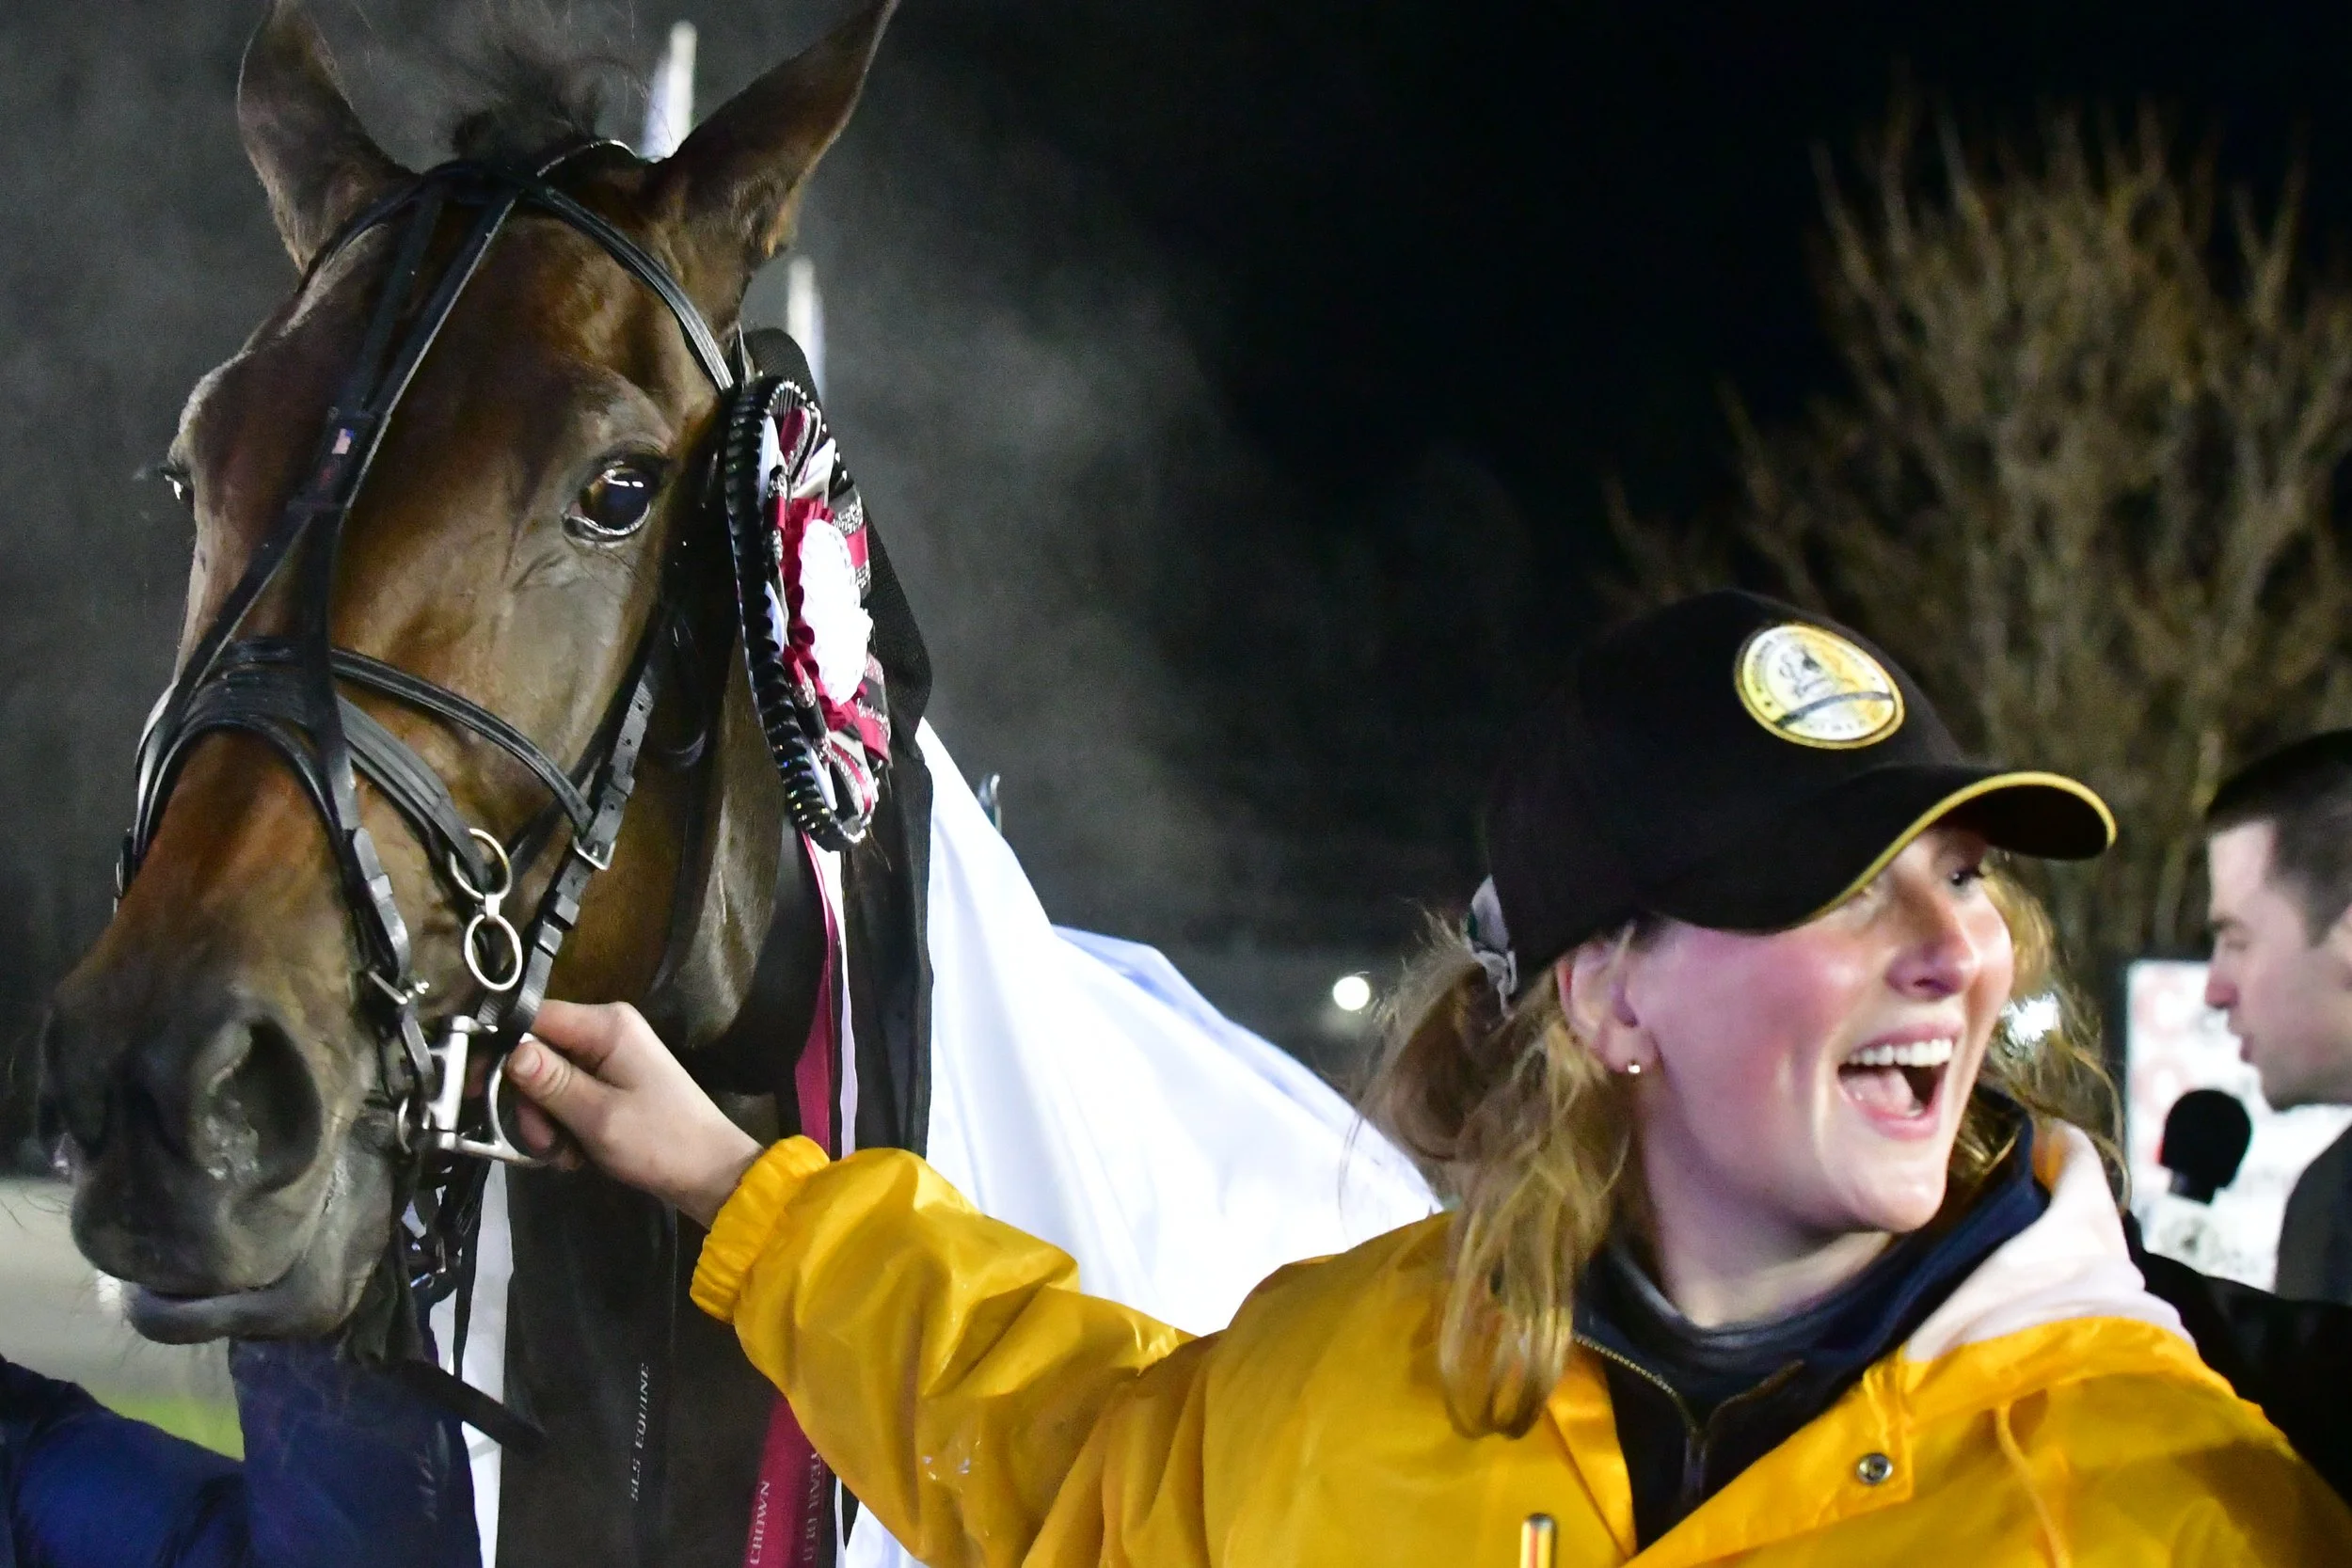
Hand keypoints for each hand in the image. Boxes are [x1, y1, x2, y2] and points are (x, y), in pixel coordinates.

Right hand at [507, 1000, 764, 1227]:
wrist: (711, 1174)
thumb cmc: (659, 1142)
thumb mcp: (598, 1116)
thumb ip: (550, 1082)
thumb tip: (509, 1050)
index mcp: (607, 1026)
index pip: (533, 1018)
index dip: (499, 1050)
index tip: (474, 1089)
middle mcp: (606, 1032)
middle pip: (536, 1054)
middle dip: (530, 1103)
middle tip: (544, 1143)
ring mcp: (610, 1058)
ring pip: (548, 1082)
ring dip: (546, 1122)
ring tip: (565, 1155)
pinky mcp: (611, 1084)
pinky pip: (568, 1097)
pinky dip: (564, 1127)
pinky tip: (575, 1155)